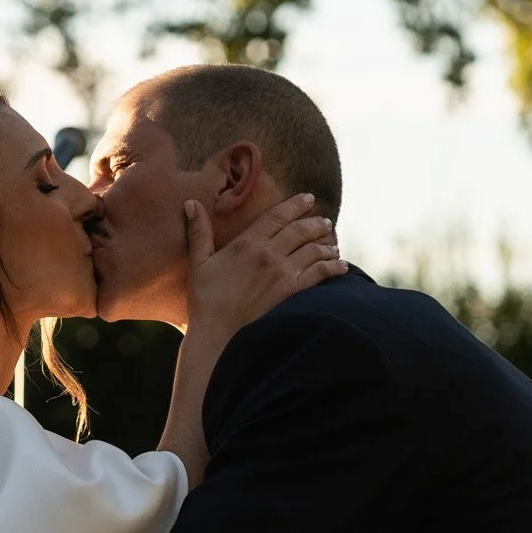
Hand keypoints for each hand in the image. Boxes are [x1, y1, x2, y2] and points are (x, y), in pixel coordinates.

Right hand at [184, 192, 346, 340]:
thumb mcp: (199, 262)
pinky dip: (333, 267)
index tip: (309, 198)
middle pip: (301, 230)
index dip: (296, 204)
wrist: (218, 334)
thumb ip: (199, 231)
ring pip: (314, 250)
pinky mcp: (292, 292)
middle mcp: (269, 254)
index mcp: (247, 243)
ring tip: (333, 243)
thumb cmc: (205, 300)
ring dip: (327, 244)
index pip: (278, 215)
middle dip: (316, 223)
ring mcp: (283, 273)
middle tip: (325, 221)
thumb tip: (190, 203)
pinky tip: (341, 266)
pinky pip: (320, 273)